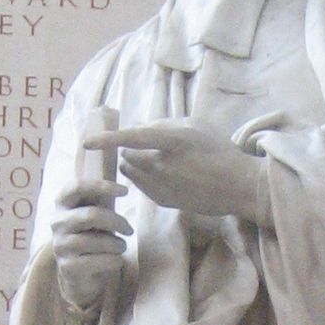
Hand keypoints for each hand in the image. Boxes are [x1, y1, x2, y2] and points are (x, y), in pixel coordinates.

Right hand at [50, 176, 131, 314]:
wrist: (79, 272)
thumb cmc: (91, 235)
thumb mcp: (94, 213)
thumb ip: (100, 197)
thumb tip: (124, 173)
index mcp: (62, 203)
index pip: (78, 187)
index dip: (102, 186)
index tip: (126, 191)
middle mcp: (57, 222)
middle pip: (92, 215)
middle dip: (117, 221)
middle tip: (130, 229)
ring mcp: (60, 246)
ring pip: (98, 241)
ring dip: (118, 244)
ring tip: (121, 246)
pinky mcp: (68, 267)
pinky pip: (100, 260)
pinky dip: (115, 260)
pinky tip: (116, 260)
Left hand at [82, 119, 271, 226]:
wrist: (237, 186)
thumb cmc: (218, 150)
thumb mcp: (194, 126)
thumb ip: (163, 125)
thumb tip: (138, 129)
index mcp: (173, 141)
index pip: (133, 138)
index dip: (108, 139)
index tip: (87, 142)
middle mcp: (164, 165)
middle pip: (127, 154)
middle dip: (128, 148)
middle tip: (145, 145)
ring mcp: (162, 185)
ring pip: (131, 171)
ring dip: (133, 162)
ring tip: (154, 159)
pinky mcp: (163, 200)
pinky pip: (140, 185)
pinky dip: (142, 176)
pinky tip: (161, 173)